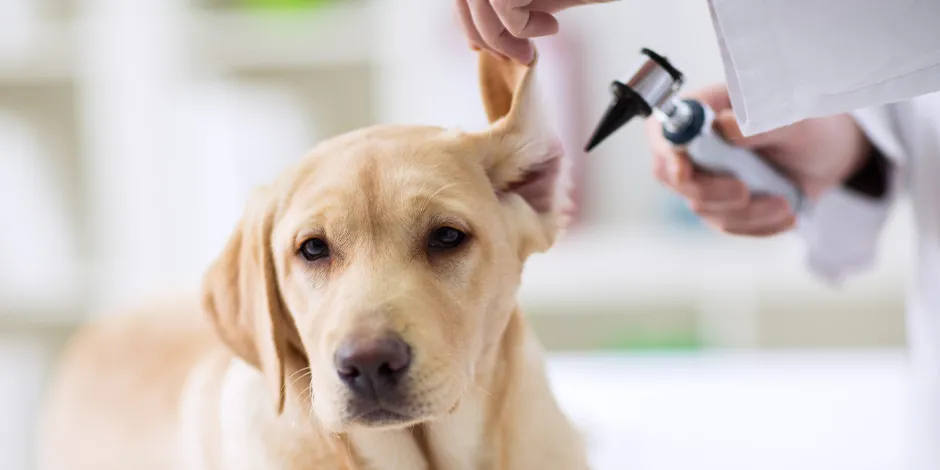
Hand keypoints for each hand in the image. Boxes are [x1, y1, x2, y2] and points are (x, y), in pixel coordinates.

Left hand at [454, 0, 610, 63]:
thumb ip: (504, 14)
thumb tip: (474, 43)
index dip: (468, 21)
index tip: (488, 48)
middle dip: (482, 34)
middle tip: (516, 56)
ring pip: (480, 3)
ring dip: (502, 38)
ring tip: (531, 49)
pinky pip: (506, 7)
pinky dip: (524, 28)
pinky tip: (551, 26)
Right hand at [647, 84, 871, 235]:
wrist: (828, 155)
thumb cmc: (807, 125)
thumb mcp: (792, 118)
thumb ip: (755, 121)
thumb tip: (722, 126)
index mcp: (701, 111)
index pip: (664, 132)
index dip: (668, 152)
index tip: (685, 170)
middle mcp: (694, 146)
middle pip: (673, 177)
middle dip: (709, 191)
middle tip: (744, 191)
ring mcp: (705, 178)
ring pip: (703, 206)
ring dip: (745, 212)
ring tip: (784, 203)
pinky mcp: (722, 205)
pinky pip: (727, 224)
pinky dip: (757, 225)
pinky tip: (785, 215)